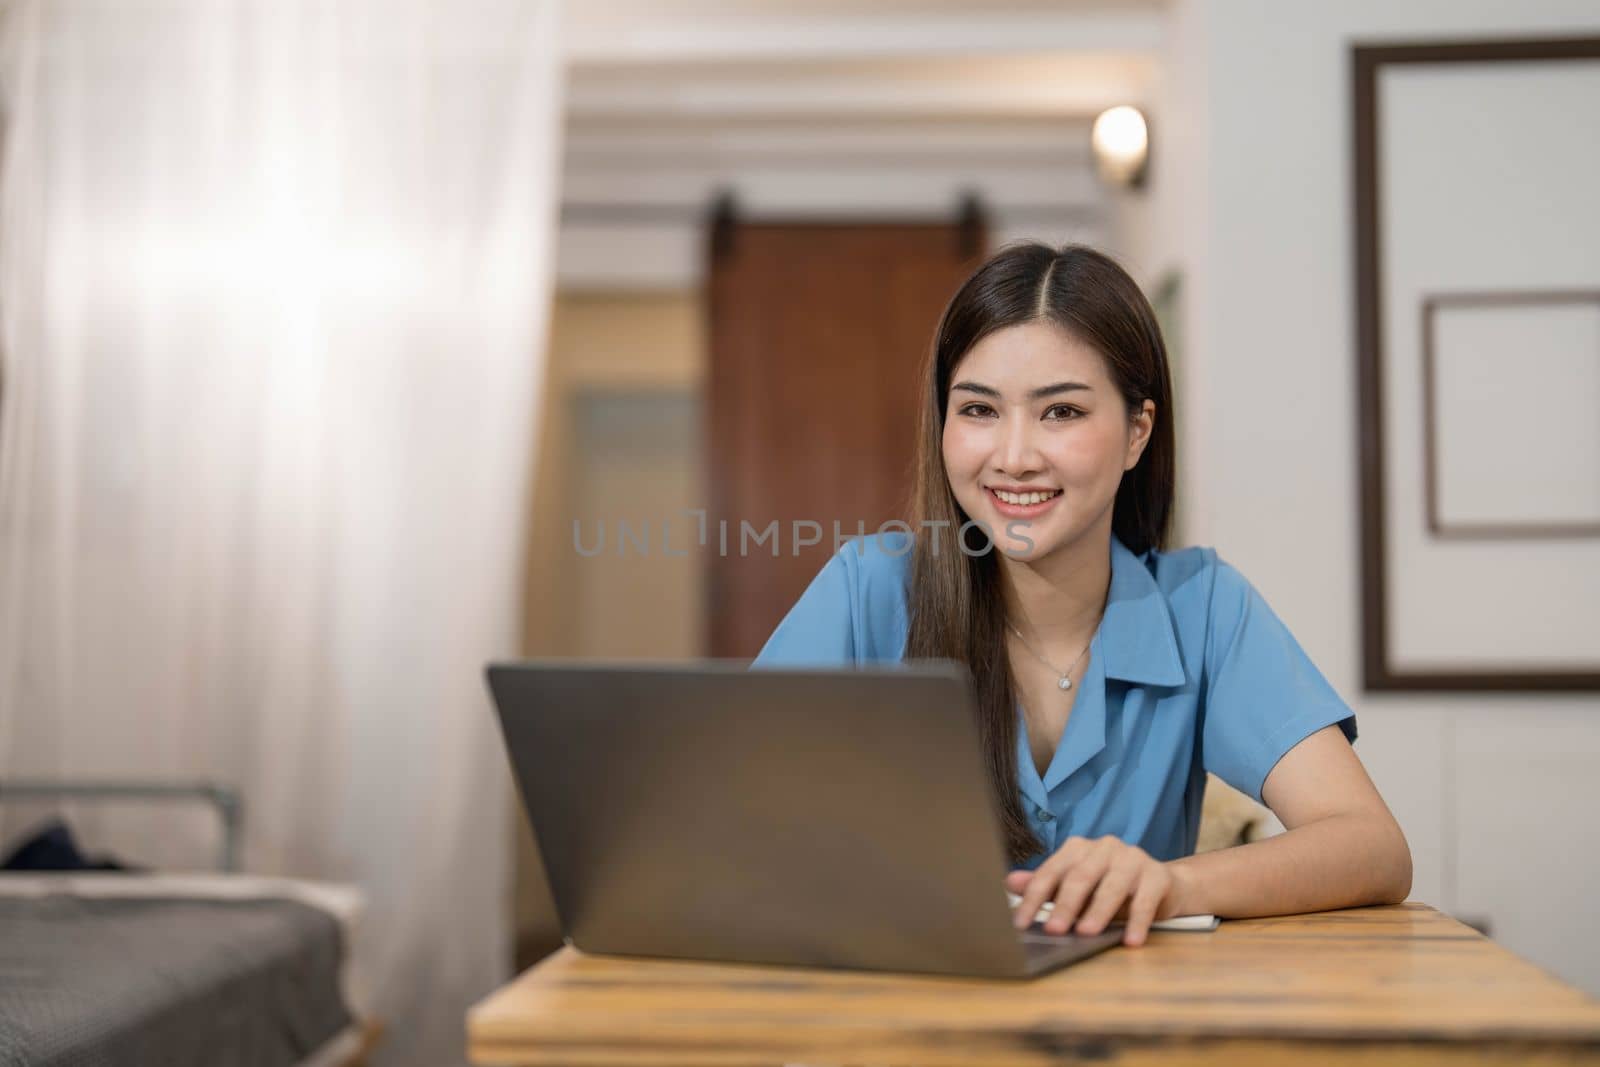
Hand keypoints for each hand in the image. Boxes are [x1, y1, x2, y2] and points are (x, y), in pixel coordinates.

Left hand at [1007, 835, 1183, 946]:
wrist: (1162, 885)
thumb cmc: (1109, 888)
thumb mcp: (1075, 889)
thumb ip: (1046, 886)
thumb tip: (1009, 882)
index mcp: (1078, 848)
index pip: (1051, 873)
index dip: (1034, 898)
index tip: (1020, 922)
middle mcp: (1104, 847)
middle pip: (1080, 877)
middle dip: (1065, 905)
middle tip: (1054, 930)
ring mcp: (1132, 858)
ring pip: (1112, 887)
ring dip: (1098, 912)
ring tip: (1087, 934)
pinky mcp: (1158, 875)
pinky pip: (1145, 900)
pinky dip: (1137, 922)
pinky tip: (1131, 941)